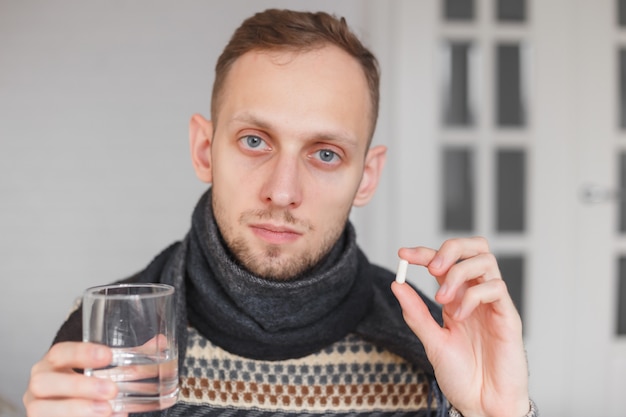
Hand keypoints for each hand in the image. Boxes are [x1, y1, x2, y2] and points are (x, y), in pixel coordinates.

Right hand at [23, 342, 125, 416]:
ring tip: (107, 409)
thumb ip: (129, 357)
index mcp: (53, 363)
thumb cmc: (85, 384)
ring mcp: (36, 408)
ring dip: (77, 409)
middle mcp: (39, 384)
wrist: (69, 410)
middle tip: (111, 390)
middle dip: (79, 385)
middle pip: (45, 382)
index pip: (60, 351)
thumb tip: (161, 342)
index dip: (82, 352)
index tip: (107, 355)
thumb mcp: (103, 370)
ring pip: (42, 409)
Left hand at [391, 237, 529, 416]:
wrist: (482, 405)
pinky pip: (496, 289)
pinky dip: (473, 296)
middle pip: (474, 248)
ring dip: (459, 273)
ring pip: (486, 261)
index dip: (423, 253)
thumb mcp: (431, 341)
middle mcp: (476, 295)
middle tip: (432, 267)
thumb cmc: (461, 376)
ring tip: (443, 300)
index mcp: (457, 298)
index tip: (403, 254)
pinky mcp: (508, 317)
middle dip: (450, 248)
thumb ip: (416, 313)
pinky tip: (460, 316)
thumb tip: (397, 284)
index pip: (443, 262)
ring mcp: (493, 304)